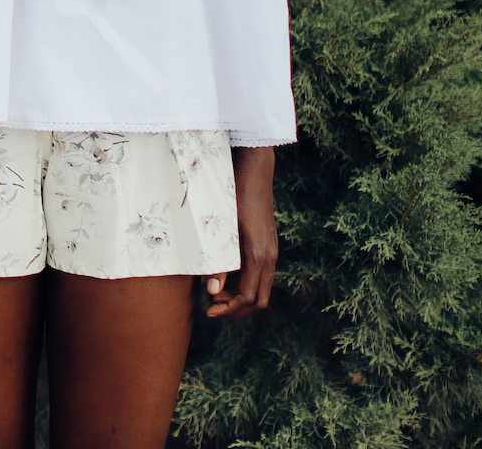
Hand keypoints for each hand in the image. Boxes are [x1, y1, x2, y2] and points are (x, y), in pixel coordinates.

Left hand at [206, 145, 276, 318]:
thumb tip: (212, 291)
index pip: (248, 298)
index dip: (229, 309)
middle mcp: (269, 257)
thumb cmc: (235, 196)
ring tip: (216, 293)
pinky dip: (245, 283)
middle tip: (213, 306)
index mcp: (258, 255)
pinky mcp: (268, 245)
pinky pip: (261, 275)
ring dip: (240, 297)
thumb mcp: (223, 229)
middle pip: (258, 300)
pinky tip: (227, 276)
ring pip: (261, 288)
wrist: (254, 172)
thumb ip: (218, 261)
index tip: (210, 310)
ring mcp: (271, 251)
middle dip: (236, 309)